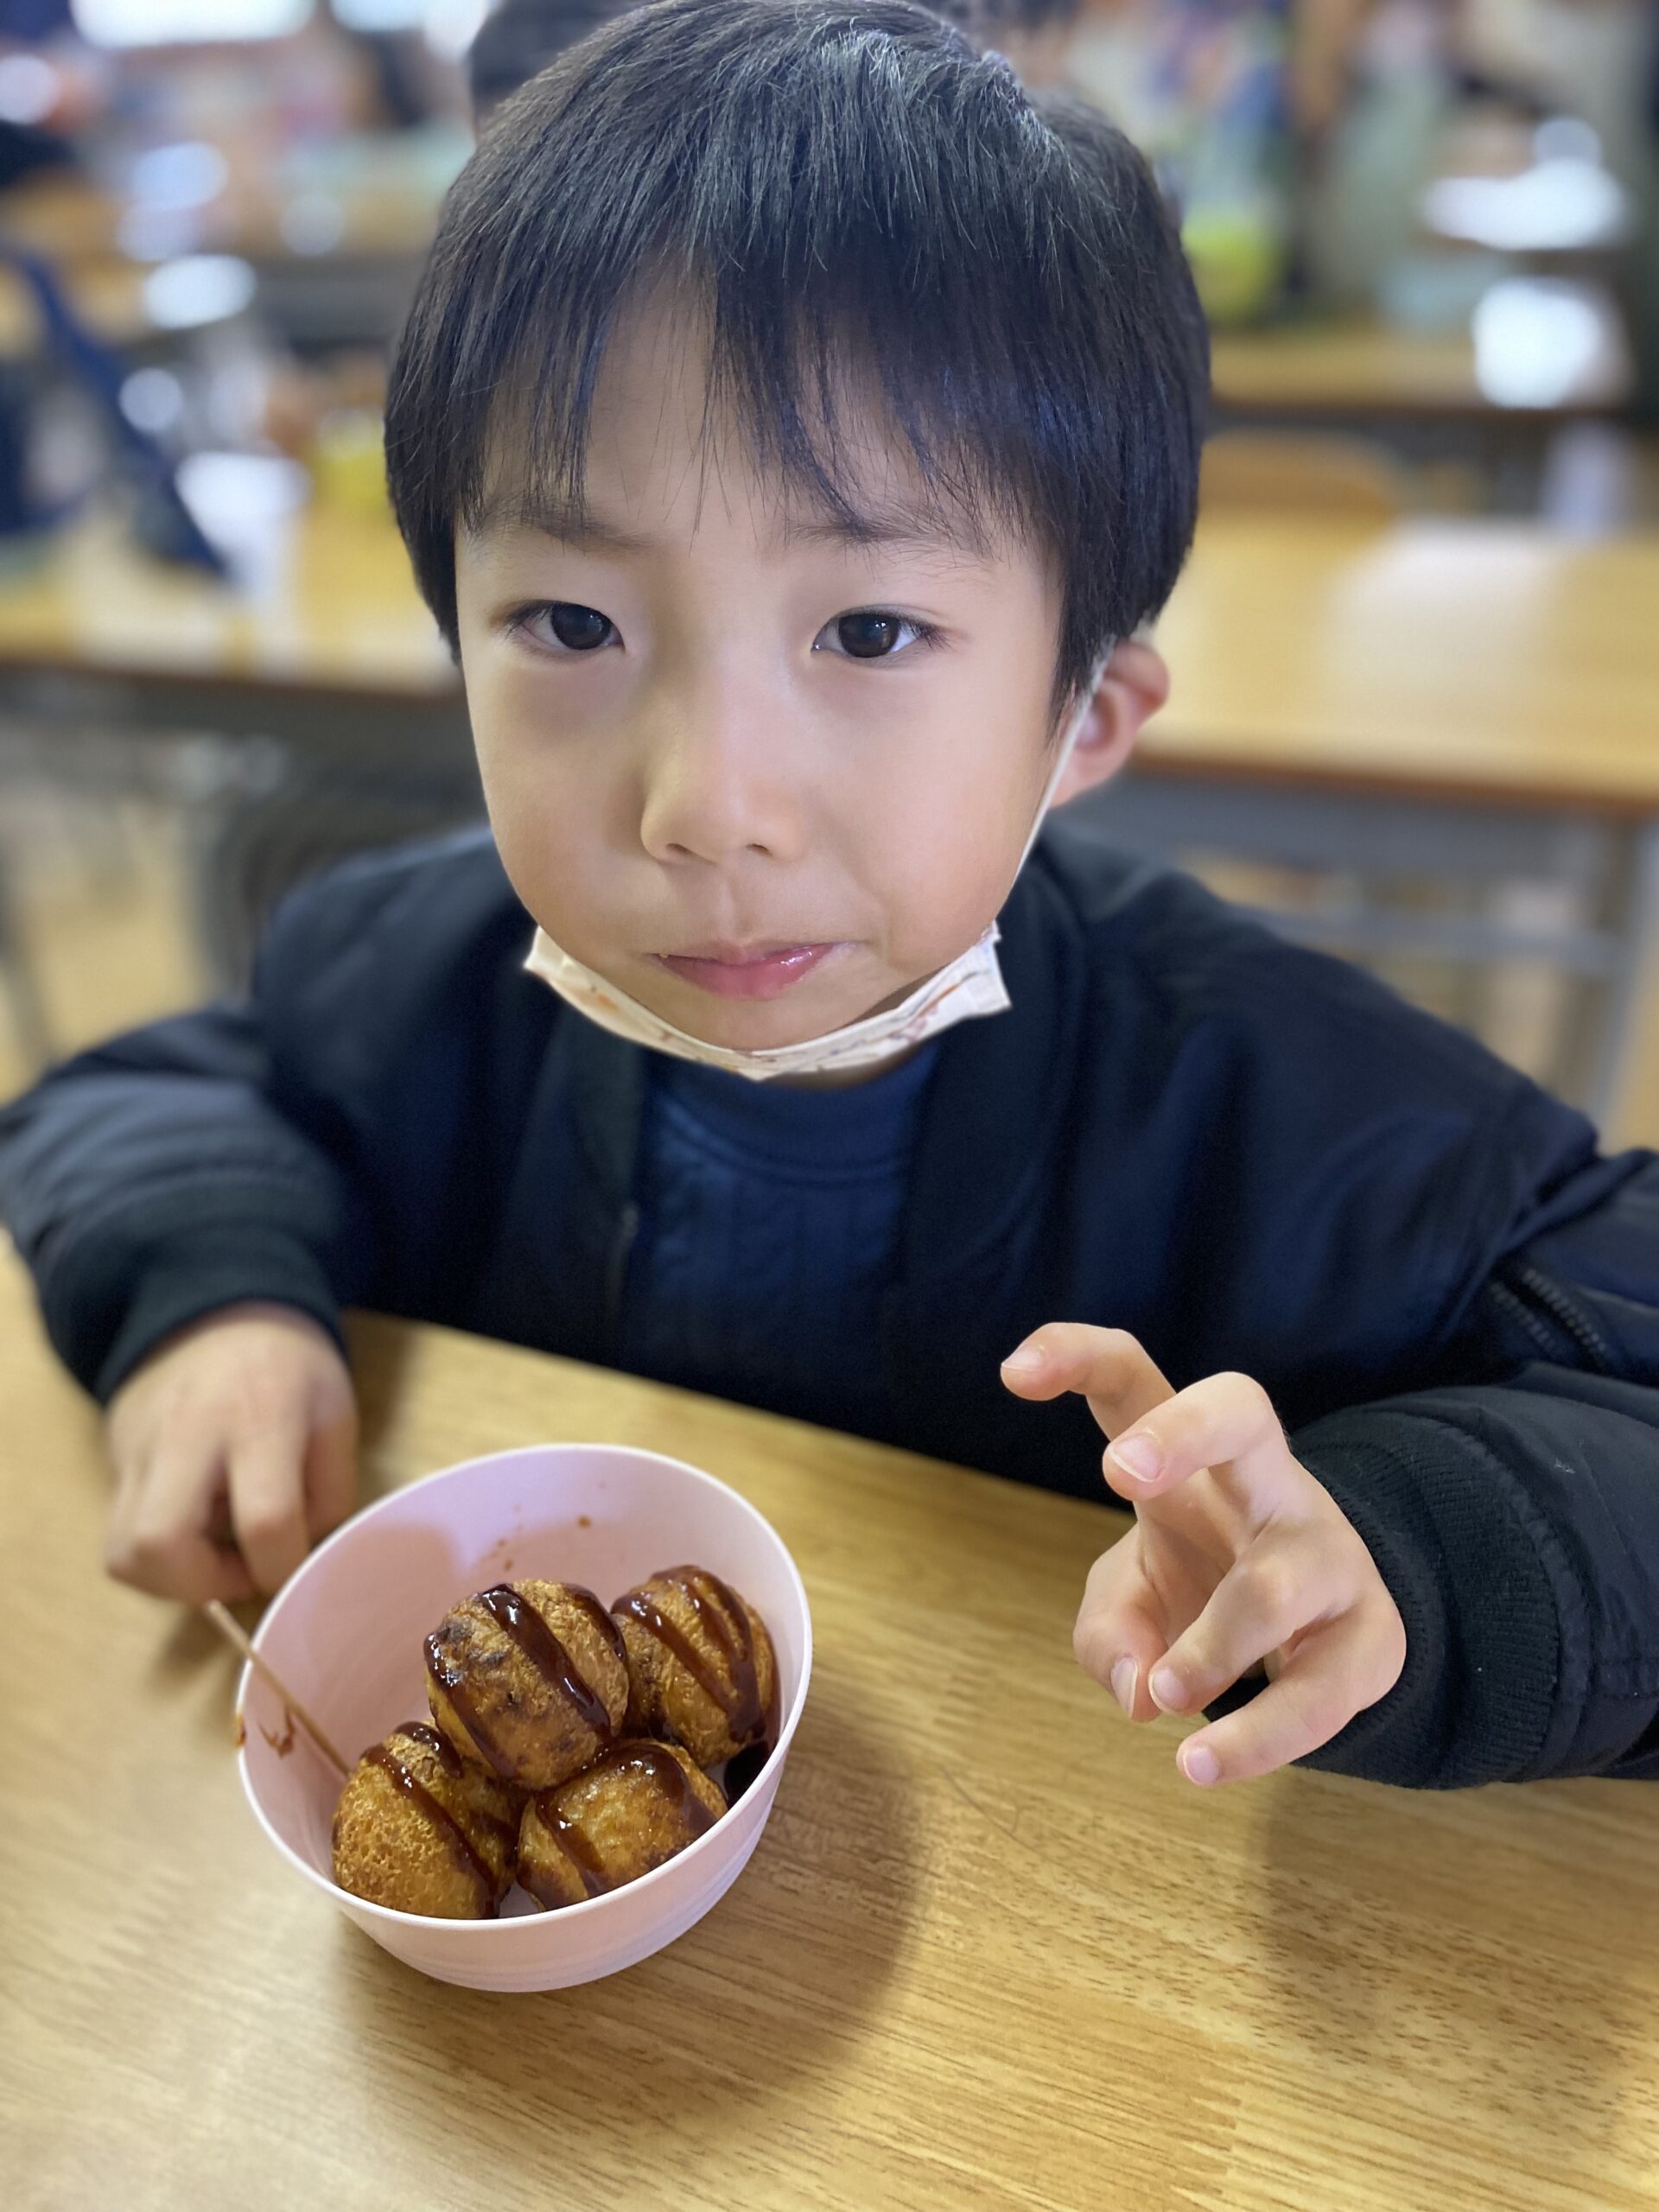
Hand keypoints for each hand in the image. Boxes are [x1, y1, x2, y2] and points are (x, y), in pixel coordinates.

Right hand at [104, 1303, 357, 1603]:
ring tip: (214, 1553)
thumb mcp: (335, 1415)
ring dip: (171, 1580)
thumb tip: (302, 1556)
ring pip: (121, 1553)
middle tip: (241, 1569)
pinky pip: (117, 1535)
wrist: (212, 1308)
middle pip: (159, 1545)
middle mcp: (186, 1436)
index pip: (265, 1519)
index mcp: (259, 1419)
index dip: (283, 1566)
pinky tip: (193, 1528)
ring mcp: (138, 1449)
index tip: (295, 1564)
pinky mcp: (114, 1461)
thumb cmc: (287, 1366)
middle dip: (204, 1586)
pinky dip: (154, 1556)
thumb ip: (329, 1491)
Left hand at [1001, 1324, 1404, 1785]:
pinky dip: (1255, 1738)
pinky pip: (1318, 1692)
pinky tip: (1199, 1765)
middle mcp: (1266, 1483)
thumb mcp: (1134, 1597)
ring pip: (1272, 1584)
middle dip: (1182, 1433)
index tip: (1012, 1371)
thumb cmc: (1206, 1587)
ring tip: (1165, 1694)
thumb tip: (1136, 1689)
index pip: (1135, 1380)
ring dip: (1209, 1647)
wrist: (1330, 1636)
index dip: (1077, 1358)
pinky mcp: (1369, 1637)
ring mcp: (1327, 1552)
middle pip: (1242, 1413)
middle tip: (1117, 1469)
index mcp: (1192, 1460)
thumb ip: (1108, 1632)